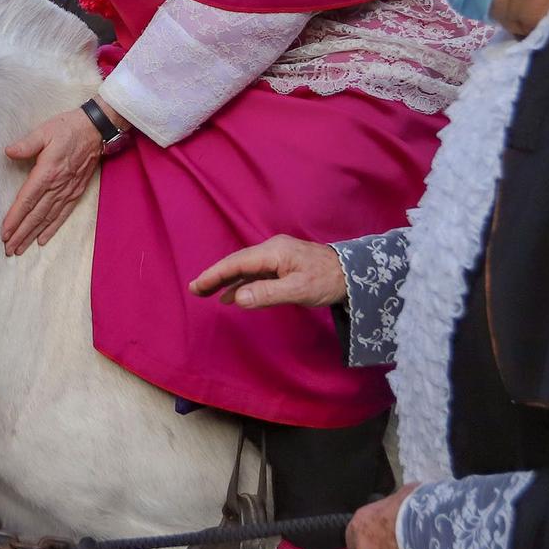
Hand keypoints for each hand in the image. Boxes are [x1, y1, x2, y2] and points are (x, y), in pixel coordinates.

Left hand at [1, 105, 104, 255]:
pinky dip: (52, 228)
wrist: (96, 130)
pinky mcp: (76, 192)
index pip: (27, 200)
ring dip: (33, 235)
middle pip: (36, 215)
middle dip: (21, 233)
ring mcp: (68, 191)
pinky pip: (62, 215)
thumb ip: (27, 144)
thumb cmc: (68, 129)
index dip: (15, 218)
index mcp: (47, 172)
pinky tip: (42, 239)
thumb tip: (9, 152)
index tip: (4, 233)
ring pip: (47, 218)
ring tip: (20, 248)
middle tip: (8, 249)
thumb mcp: (45, 131)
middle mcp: (57, 186)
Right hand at [189, 235, 346, 308]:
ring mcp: (277, 257)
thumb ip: (268, 293)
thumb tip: (238, 298)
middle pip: (237, 263)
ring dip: (226, 281)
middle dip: (215, 276)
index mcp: (273, 252)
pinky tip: (233, 295)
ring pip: (245, 269)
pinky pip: (256, 273)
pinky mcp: (283, 265)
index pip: (237, 263)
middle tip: (194, 290)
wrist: (354, 273)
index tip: (197, 285)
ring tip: (207, 293)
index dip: (215, 274)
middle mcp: (272, 250)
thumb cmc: (328, 280)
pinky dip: (241, 284)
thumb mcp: (299, 290)